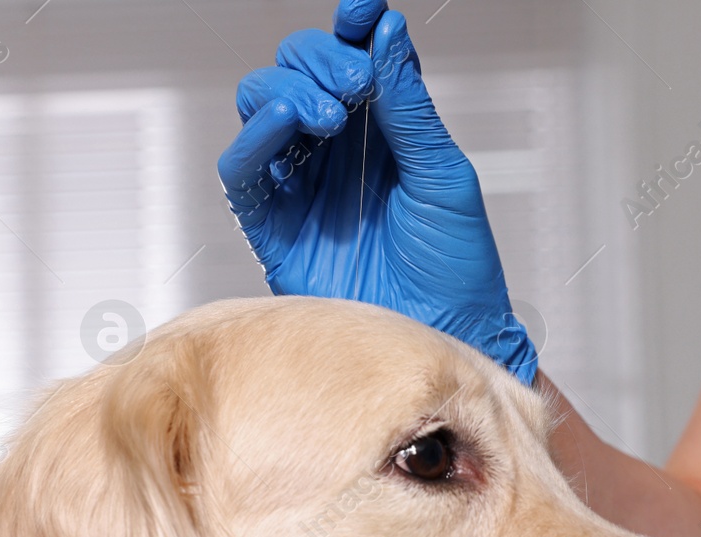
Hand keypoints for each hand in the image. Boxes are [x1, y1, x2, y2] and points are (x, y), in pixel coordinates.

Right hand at [219, 0, 538, 383]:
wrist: (443, 338)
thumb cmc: (456, 269)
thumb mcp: (443, 175)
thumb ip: (409, 107)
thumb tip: (385, 35)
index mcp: (382, 132)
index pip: (352, 58)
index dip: (351, 28)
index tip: (362, 10)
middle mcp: (337, 153)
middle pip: (297, 74)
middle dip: (318, 62)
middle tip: (354, 85)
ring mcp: (302, 188)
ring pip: (262, 110)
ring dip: (287, 94)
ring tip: (329, 114)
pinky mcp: (274, 228)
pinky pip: (244, 174)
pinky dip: (254, 140)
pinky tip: (286, 125)